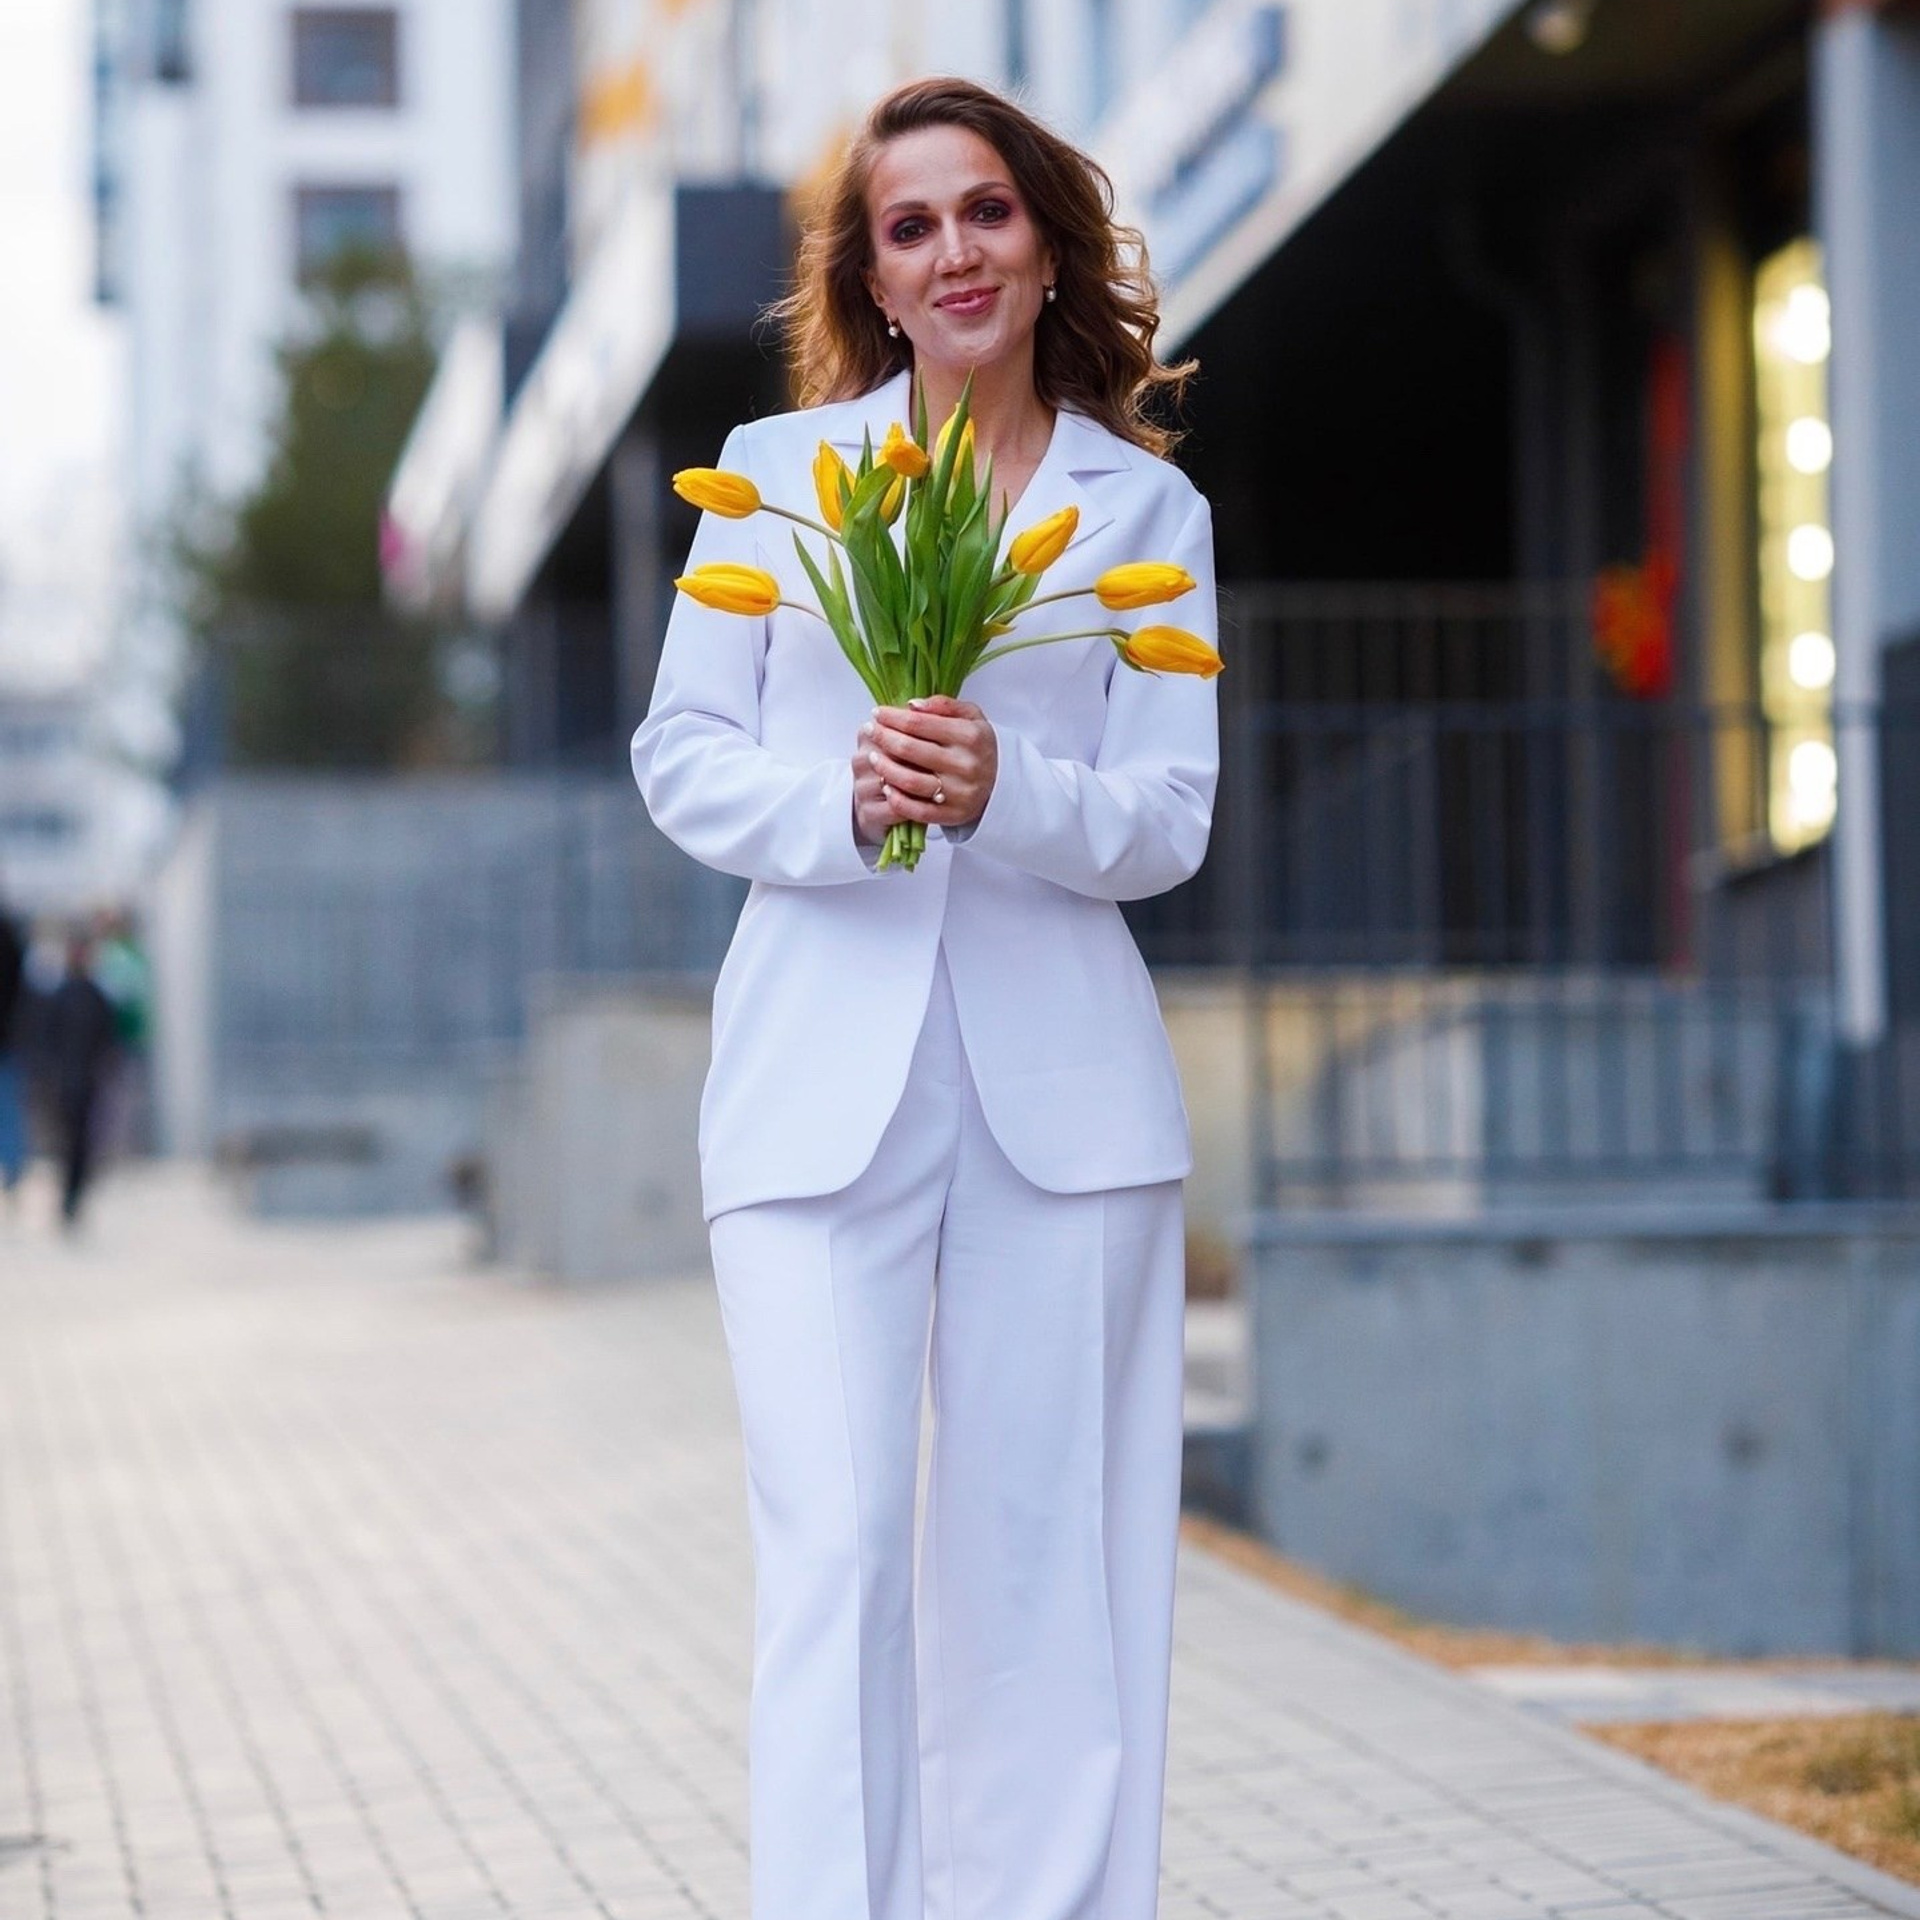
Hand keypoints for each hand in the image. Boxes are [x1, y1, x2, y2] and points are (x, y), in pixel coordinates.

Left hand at [850, 695, 997, 845]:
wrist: (1003, 784)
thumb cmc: (979, 747)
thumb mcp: (972, 717)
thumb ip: (945, 706)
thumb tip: (912, 706)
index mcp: (970, 736)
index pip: (919, 724)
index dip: (893, 717)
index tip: (877, 713)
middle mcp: (965, 765)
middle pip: (910, 750)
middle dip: (883, 738)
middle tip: (870, 731)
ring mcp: (959, 793)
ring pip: (910, 781)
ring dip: (884, 768)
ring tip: (872, 757)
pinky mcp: (952, 815)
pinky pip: (917, 810)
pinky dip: (897, 798)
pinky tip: (886, 785)